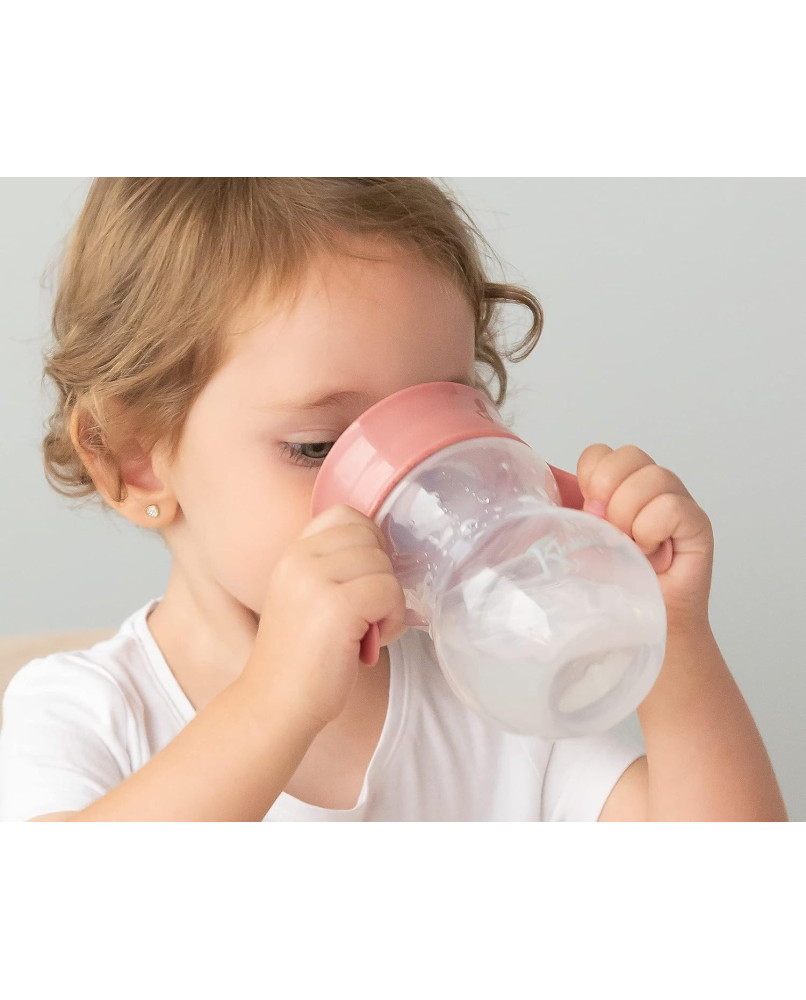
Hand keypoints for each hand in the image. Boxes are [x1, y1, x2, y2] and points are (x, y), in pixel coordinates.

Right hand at [240, 504, 406, 728]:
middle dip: (380, 573)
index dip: (369, 543)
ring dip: (389, 599)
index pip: (346, 514)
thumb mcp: (306, 596)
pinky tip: (371, 642)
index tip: (364, 579)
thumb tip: (384, 550)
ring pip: (383, 565)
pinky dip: (392, 618)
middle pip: (370, 537)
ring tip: (367, 630)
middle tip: (367, 611)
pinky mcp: (337, 605)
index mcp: (292, 553)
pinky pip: (389, 591)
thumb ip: (332, 568)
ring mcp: (316, 579)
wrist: (276, 704)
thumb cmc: (301, 659)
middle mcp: (299, 559)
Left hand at [550, 446, 714, 636]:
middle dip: (607, 494)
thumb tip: (538, 484)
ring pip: (653, 477)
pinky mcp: (697, 524)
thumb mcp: (576, 542)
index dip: (589, 479)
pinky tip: (651, 555)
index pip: (601, 454)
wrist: (638, 627)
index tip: (588, 514)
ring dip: (630, 517)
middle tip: (608, 530)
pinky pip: (672, 507)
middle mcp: (650, 487)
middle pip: (627, 455)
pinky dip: (652, 531)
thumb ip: (563, 513)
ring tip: (632, 548)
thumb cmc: (609, 585)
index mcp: (618, 486)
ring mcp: (677, 502)